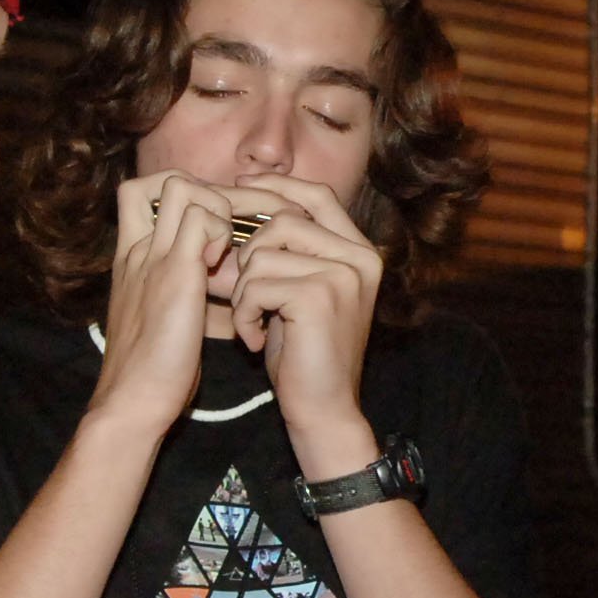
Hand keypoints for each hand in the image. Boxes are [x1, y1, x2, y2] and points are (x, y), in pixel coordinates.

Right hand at [92, 172, 237, 438]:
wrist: (133, 401)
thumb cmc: (155, 371)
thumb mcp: (172, 319)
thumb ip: (193, 294)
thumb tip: (230, 286)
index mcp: (132, 259)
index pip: (144, 195)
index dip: (187, 200)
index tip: (218, 230)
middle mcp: (137, 249)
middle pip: (161, 180)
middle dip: (208, 193)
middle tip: (233, 231)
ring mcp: (152, 256)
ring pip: (180, 186)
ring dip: (216, 207)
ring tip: (228, 249)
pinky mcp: (174, 272)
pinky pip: (201, 218)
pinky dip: (222, 232)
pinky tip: (227, 268)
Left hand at [228, 174, 383, 470]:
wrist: (323, 411)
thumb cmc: (304, 355)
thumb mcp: (298, 292)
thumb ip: (286, 252)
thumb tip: (237, 206)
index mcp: (360, 251)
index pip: (318, 195)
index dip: (278, 187)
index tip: (241, 187)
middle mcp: (360, 257)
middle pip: (282, 220)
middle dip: (248, 256)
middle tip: (244, 295)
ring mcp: (344, 275)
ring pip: (263, 253)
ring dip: (244, 290)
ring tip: (253, 322)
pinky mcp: (320, 296)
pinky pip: (257, 283)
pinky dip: (244, 313)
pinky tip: (253, 339)